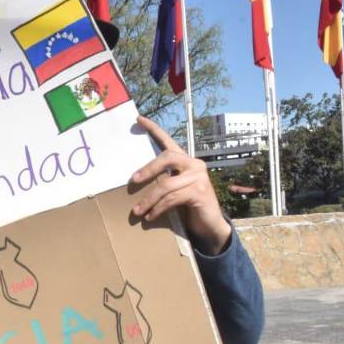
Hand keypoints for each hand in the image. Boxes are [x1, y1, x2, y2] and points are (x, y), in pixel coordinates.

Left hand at [131, 116, 232, 254]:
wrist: (210, 224)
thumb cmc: (188, 205)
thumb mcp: (175, 189)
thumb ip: (164, 180)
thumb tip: (136, 180)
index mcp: (185, 161)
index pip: (168, 141)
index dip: (153, 129)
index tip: (138, 119)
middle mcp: (194, 164)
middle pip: (167, 158)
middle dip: (148, 169)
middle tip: (133, 181)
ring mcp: (198, 177)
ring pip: (166, 184)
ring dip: (148, 200)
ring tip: (137, 211)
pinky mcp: (199, 192)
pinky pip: (172, 199)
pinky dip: (158, 208)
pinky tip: (150, 216)